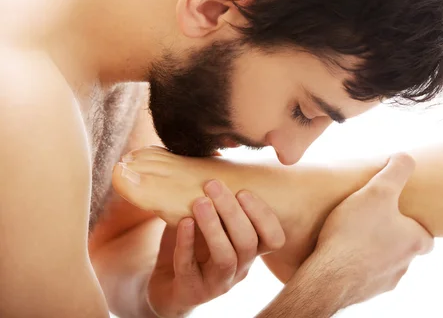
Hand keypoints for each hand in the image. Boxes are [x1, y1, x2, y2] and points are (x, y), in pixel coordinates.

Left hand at [146, 180, 284, 317]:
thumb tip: (217, 154)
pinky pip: (190, 267)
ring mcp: (218, 282)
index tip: (244, 191)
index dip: (263, 215)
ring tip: (199, 202)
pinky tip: (181, 222)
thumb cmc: (194, 245)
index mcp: (251, 250)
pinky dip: (186, 243)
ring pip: (226, 257)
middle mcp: (240, 268)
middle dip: (232, 212)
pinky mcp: (193, 290)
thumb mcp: (210, 221)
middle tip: (213, 185)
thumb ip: (216, 197)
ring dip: (214, 227)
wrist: (166, 284)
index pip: (274, 238)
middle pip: (248, 242)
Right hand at [309, 153, 432, 306]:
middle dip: (390, 236)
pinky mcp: (361, 292)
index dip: (414, 224)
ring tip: (351, 235)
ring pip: (383, 263)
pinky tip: (338, 253)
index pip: (426, 236)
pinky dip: (355, 265)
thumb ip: (396, 170)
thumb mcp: (378, 190)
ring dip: (372, 251)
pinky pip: (362, 275)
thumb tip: (406, 157)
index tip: (400, 214)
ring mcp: (382, 282)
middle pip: (404, 249)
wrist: (329, 275)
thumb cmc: (356, 231)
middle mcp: (403, 266)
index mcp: (414, 242)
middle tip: (371, 221)